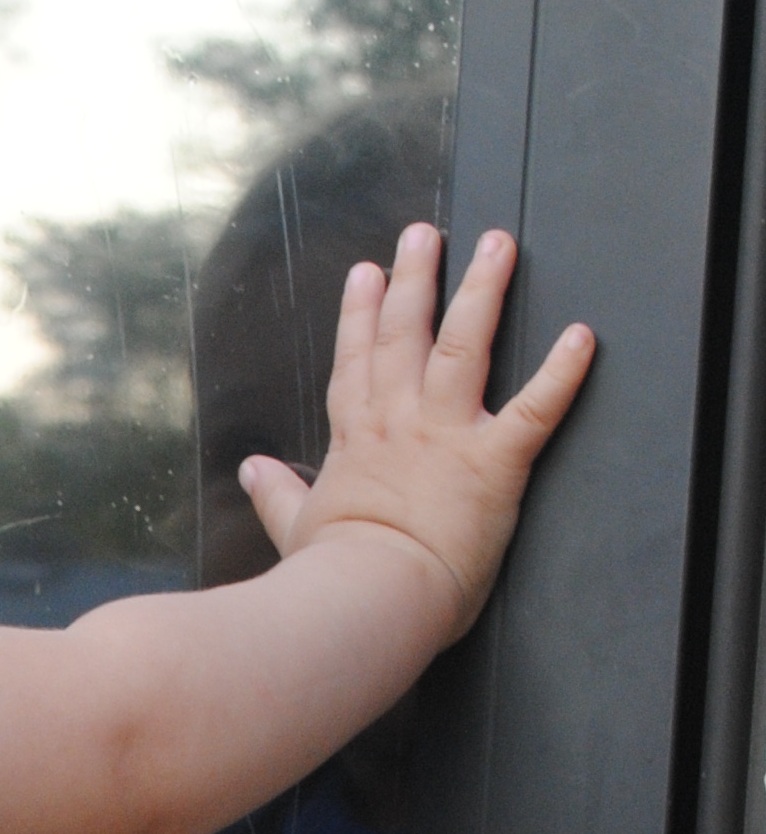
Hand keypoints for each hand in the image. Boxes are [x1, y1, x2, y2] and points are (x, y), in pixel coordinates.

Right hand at [240, 224, 594, 641]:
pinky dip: (563, 373)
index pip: (356, 363)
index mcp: (356, 442)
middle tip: (425, 234)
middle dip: (416, 277)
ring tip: (498, 245)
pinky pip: (536, 408)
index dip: (359, 315)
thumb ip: (276, 495)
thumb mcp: (295, 531)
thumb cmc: (331, 579)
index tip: (364, 273)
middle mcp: (399, 423)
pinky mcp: (494, 462)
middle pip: (406, 333)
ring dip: (482, 290)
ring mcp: (446, 436)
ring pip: (464, 344)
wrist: (366, 600)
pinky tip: (582, 337)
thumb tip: (251, 472)